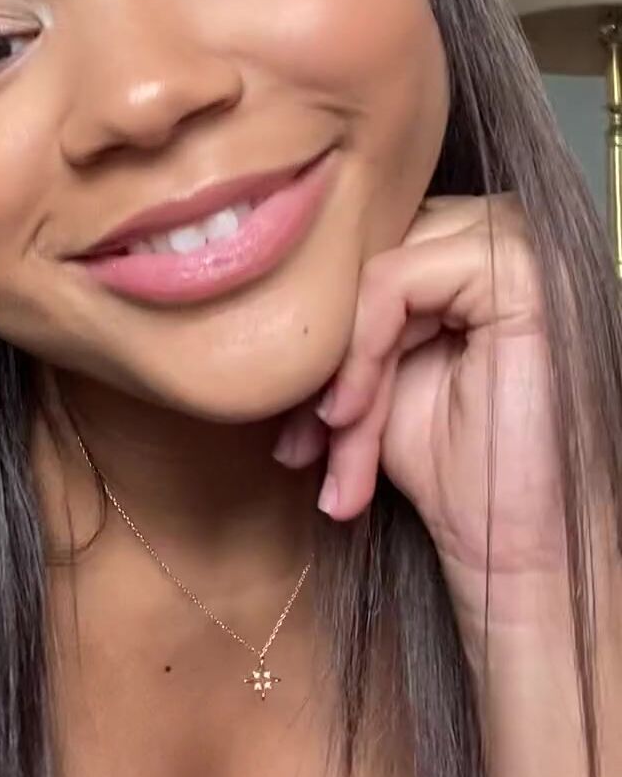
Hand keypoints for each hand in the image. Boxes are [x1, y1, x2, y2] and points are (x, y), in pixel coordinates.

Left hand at [271, 194, 578, 637]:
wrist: (507, 542)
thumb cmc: (450, 467)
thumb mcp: (370, 382)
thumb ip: (338, 327)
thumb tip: (254, 301)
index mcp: (470, 252)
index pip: (369, 249)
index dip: (324, 331)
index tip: (297, 422)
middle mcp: (501, 234)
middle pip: (370, 255)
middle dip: (325, 351)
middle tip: (304, 438)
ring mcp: (518, 249)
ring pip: (378, 268)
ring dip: (341, 359)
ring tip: (335, 435)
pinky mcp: (520, 274)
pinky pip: (399, 279)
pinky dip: (360, 347)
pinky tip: (352, 411)